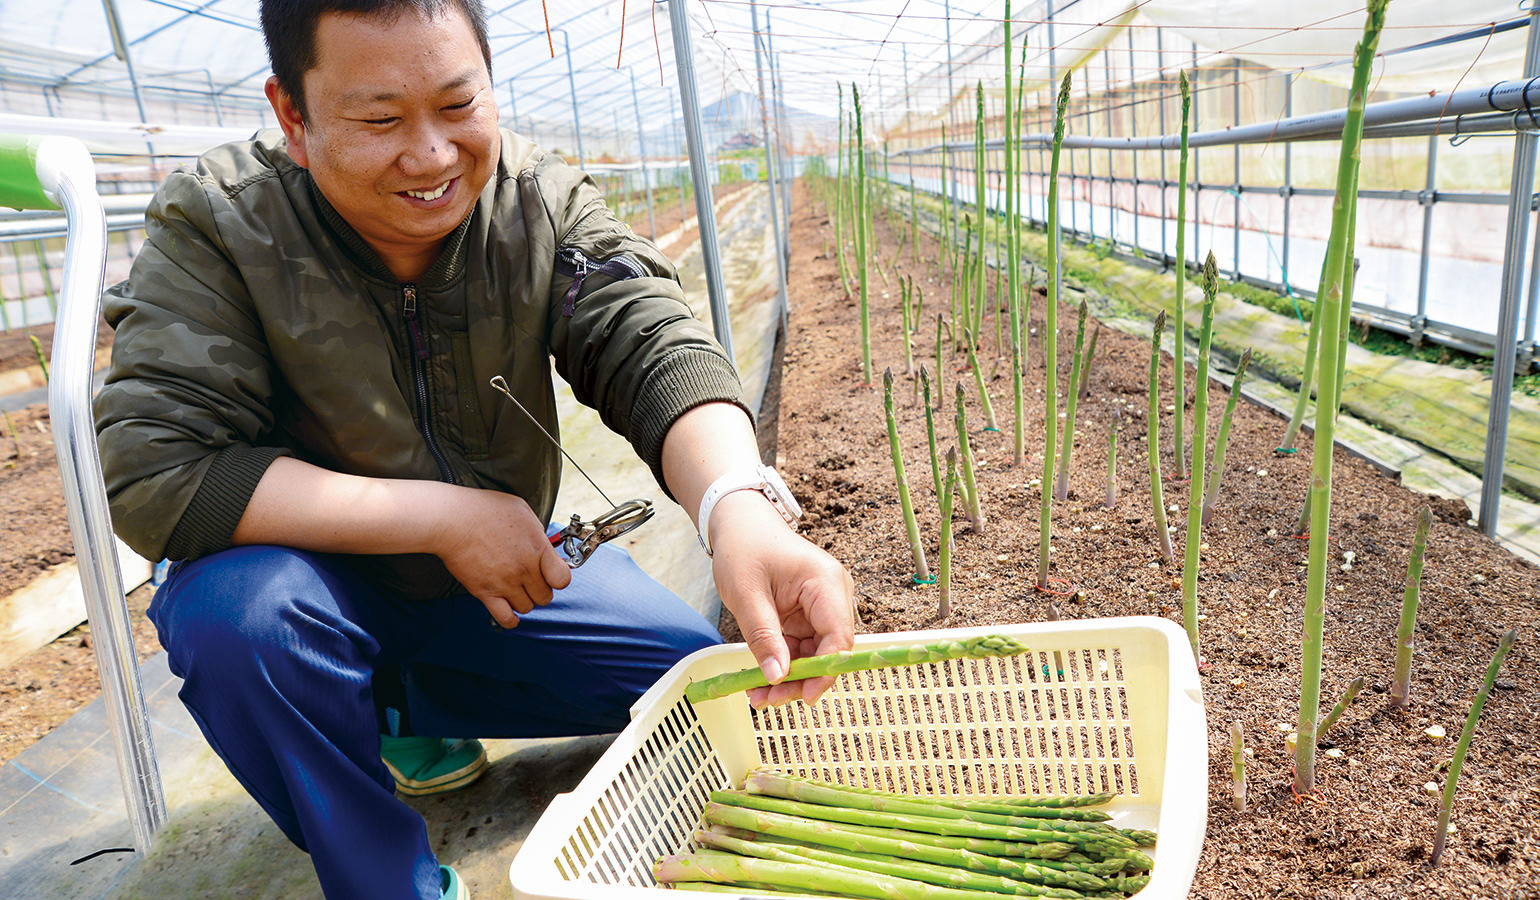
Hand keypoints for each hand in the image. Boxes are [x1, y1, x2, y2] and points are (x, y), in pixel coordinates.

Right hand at [430, 487, 571, 627]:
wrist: (453, 519)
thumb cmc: (484, 510)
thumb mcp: (521, 510)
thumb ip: (536, 531)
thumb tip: (542, 543)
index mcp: (537, 547)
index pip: (562, 578)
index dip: (558, 577)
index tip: (551, 573)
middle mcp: (525, 568)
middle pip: (545, 596)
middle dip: (540, 589)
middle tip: (530, 581)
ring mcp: (505, 583)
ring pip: (527, 607)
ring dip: (523, 600)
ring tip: (515, 589)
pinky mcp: (485, 592)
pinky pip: (505, 618)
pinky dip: (510, 619)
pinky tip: (508, 609)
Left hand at [708, 491, 855, 707]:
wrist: (740, 524)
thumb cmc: (744, 548)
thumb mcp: (746, 594)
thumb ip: (763, 637)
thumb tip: (777, 677)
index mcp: (825, 583)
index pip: (838, 637)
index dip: (825, 671)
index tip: (803, 697)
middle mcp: (833, 595)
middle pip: (829, 651)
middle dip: (802, 680)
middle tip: (767, 699)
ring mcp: (822, 606)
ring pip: (815, 655)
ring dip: (790, 677)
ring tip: (758, 694)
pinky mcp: (809, 614)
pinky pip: (803, 648)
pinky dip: (785, 664)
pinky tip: (761, 678)